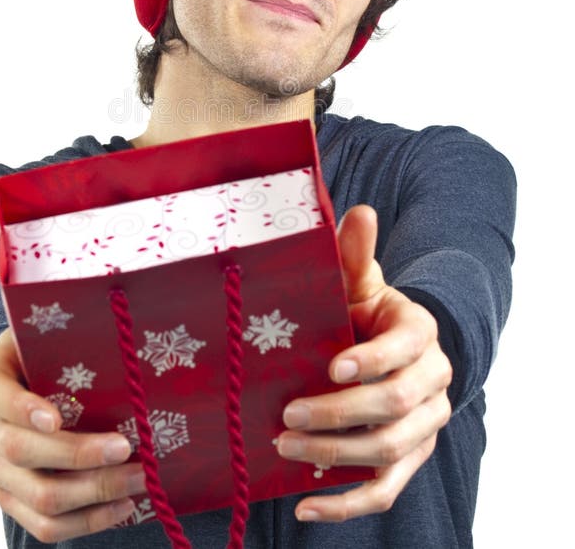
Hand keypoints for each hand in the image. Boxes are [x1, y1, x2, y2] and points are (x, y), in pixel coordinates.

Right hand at [0, 329, 145, 541]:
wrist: (26, 380)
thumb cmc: (50, 352)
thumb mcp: (52, 335)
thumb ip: (74, 337)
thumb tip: (127, 341)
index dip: (23, 409)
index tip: (57, 419)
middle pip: (22, 451)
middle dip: (80, 454)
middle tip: (127, 448)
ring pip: (37, 496)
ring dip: (94, 492)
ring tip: (138, 479)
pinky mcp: (12, 498)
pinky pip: (43, 525)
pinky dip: (87, 520)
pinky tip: (123, 505)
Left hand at [275, 205, 452, 521]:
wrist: (381, 347)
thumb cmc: (361, 310)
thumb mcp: (358, 281)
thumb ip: (355, 252)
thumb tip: (358, 211)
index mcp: (419, 333)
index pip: (405, 350)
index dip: (372, 361)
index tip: (331, 366)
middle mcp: (432, 382)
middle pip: (396, 408)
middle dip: (339, 414)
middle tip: (287, 416)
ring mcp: (424, 426)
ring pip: (389, 452)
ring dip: (335, 457)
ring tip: (285, 450)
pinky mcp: (409, 458)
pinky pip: (386, 491)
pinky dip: (347, 505)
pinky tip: (303, 506)